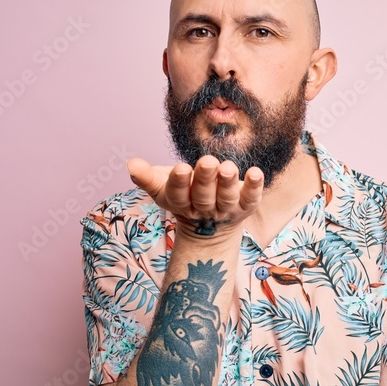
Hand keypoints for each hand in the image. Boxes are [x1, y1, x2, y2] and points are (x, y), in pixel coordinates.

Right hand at [126, 155, 262, 239]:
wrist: (210, 224)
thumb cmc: (183, 194)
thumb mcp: (162, 185)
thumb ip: (146, 176)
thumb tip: (131, 164)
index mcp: (181, 204)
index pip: (178, 195)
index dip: (180, 183)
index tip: (181, 168)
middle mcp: (204, 210)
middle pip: (204, 197)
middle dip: (206, 180)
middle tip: (208, 161)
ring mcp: (226, 210)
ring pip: (227, 199)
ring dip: (228, 183)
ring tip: (228, 166)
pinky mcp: (245, 206)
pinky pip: (250, 199)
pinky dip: (254, 187)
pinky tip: (255, 172)